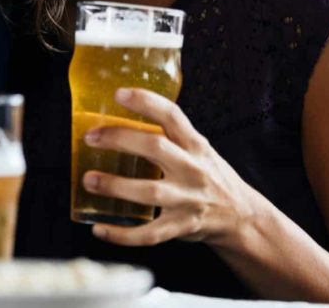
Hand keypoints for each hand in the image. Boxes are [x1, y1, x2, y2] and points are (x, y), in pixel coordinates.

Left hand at [82, 88, 263, 249]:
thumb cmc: (210, 177)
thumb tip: (123, 120)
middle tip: (91, 137)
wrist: (240, 215)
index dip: (146, 102)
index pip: (172, 116)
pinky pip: (148, 234)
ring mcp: (187, 199)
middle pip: (155, 148)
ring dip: (115, 185)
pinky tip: (99, 229)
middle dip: (120, 139)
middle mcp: (192, 169)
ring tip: (88, 180)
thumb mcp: (199, 150)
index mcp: (196, 145)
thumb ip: (171, 137)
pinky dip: (121, 234)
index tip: (119, 94)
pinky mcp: (180, 227)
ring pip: (149, 192)